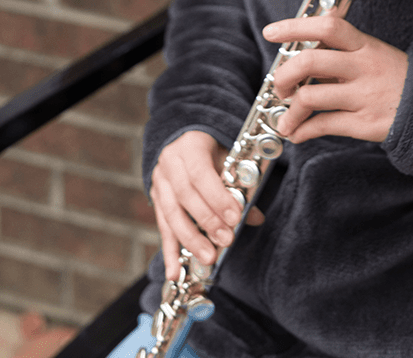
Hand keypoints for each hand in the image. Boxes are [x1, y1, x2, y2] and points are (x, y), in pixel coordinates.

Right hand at [150, 130, 263, 279]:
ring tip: (208, 258)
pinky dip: (169, 252)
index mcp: (189, 147)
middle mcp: (170, 164)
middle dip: (208, 221)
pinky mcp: (156, 201)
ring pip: (171, 215)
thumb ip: (239, 184)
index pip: (201, 173)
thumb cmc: (210, 150)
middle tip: (226, 240)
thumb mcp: (227, 157)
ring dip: (191, 240)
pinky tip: (174, 272)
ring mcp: (159, 183)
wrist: (183, 140)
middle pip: (186, 196)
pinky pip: (163, 228)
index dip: (217, 197)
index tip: (235, 217)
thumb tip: (255, 217)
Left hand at [262, 14, 408, 144]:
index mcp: (364, 45)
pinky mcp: (364, 123)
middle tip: (279, 85)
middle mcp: (362, 67)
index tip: (271, 32)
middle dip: (284, 75)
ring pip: (311, 98)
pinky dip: (303, 131)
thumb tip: (310, 37)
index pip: (327, 26)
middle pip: (310, 61)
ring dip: (289, 111)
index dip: (295, 26)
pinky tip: (297, 133)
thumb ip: (341, 48)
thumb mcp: (373, 52)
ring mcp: (363, 96)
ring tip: (285, 118)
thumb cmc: (395, 77)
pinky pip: (323, 125)